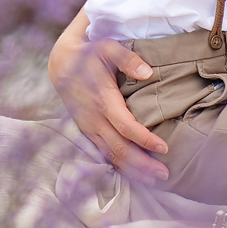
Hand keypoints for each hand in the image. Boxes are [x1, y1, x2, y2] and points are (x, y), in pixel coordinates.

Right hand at [48, 14, 170, 182]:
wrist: (61, 63)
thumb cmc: (90, 54)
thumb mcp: (107, 48)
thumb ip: (128, 59)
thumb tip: (147, 72)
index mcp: (103, 100)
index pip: (127, 127)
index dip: (146, 140)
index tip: (164, 148)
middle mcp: (95, 118)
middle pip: (120, 149)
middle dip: (143, 164)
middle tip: (165, 174)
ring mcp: (89, 127)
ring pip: (111, 155)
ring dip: (132, 170)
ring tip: (154, 179)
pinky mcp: (86, 131)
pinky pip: (103, 153)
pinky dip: (119, 166)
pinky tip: (133, 173)